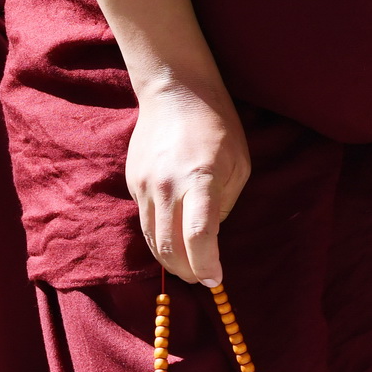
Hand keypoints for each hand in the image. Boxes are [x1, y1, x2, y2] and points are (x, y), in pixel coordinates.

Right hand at [127, 76, 249, 285]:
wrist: (175, 92)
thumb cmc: (217, 126)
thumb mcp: (238, 165)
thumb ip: (224, 204)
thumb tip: (209, 237)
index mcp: (201, 180)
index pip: (198, 237)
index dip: (206, 265)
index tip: (216, 278)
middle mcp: (167, 186)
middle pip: (170, 247)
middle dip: (188, 271)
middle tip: (202, 279)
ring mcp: (145, 185)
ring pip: (152, 239)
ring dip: (170, 261)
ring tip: (188, 268)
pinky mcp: (133, 183)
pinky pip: (144, 222)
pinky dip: (158, 239)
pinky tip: (172, 242)